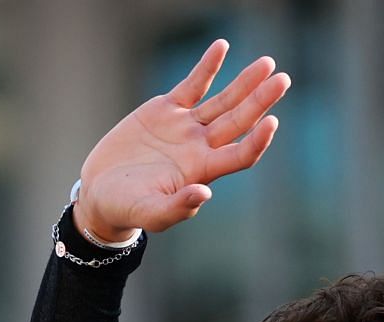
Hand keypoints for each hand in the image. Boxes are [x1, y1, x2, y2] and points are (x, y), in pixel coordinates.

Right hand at [75, 39, 290, 242]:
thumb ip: (176, 208)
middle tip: (282, 80)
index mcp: (201, 171)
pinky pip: (193, 84)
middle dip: (261, 100)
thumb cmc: (127, 209)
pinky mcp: (167, 110)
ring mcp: (186, 127)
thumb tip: (203, 193)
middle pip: (239, 121)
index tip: (272, 122)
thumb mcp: (149, 213)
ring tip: (267, 64)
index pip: (240, 154)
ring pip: (223, 101)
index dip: (257, 141)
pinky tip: (221, 46)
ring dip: (245, 83)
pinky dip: (207, 66)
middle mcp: (200, 147)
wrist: (101, 192)